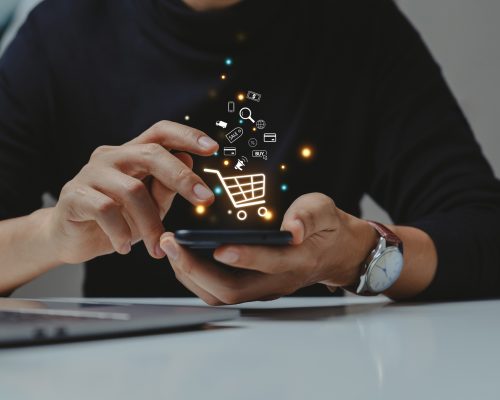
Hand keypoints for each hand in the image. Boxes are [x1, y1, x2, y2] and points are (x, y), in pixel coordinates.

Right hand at [45, 121, 217, 263]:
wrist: (71, 238)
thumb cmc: (116, 219)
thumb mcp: (149, 207)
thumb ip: (166, 187)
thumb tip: (188, 160)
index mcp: (132, 154)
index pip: (161, 132)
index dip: (187, 135)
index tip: (213, 148)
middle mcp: (111, 157)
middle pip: (151, 154)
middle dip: (182, 177)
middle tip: (205, 200)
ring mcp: (90, 173)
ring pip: (132, 190)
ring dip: (150, 223)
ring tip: (157, 248)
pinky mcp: (74, 195)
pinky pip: (105, 209)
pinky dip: (121, 232)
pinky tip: (124, 246)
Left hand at [160, 193, 377, 304]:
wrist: (334, 252)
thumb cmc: (326, 228)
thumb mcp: (324, 211)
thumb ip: (308, 216)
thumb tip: (292, 229)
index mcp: (298, 261)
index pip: (269, 264)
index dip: (245, 257)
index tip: (217, 246)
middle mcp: (277, 281)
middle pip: (232, 290)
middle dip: (196, 270)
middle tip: (172, 244)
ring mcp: (263, 288)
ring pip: (220, 295)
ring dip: (190, 275)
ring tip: (170, 248)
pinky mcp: (252, 287)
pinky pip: (219, 291)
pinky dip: (196, 277)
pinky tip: (183, 256)